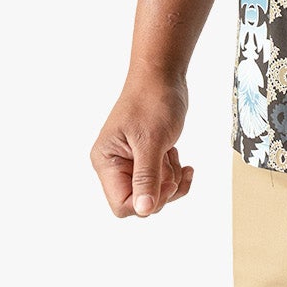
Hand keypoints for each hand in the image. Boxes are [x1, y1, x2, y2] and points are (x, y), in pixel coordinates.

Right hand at [90, 71, 193, 218]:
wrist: (162, 76)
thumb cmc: (152, 101)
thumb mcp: (151, 141)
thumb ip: (146, 177)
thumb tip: (144, 209)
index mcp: (106, 162)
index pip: (122, 205)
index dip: (147, 200)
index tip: (164, 180)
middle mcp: (114, 165)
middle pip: (140, 202)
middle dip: (162, 188)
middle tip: (168, 161)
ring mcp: (130, 163)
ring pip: (154, 193)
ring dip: (170, 178)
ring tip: (171, 152)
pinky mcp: (145, 159)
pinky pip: (162, 181)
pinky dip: (175, 173)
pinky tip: (179, 157)